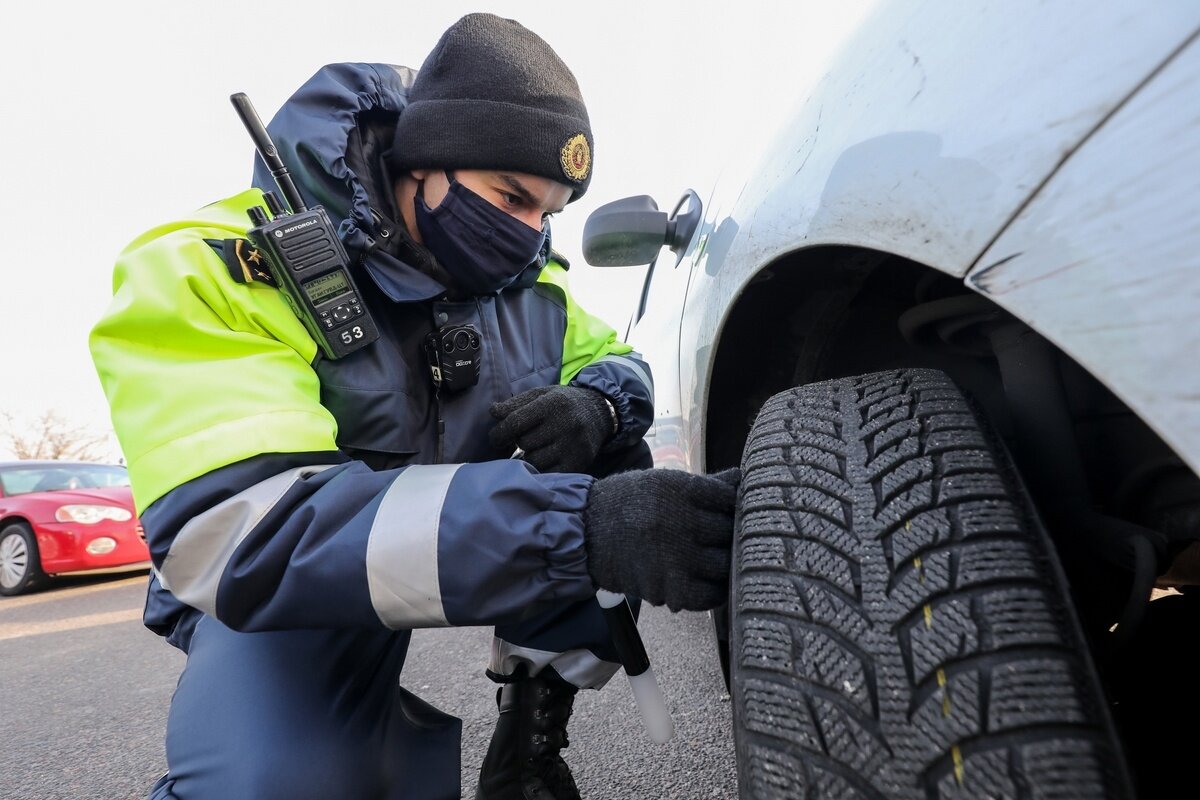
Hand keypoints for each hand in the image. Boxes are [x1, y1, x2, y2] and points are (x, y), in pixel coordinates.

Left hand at [489, 385, 614, 472]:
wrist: (600, 413)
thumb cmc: (563, 403)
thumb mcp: (541, 395)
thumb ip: (516, 403)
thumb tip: (493, 412)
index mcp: (552, 403)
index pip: (515, 422)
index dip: (500, 433)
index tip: (496, 438)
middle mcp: (565, 423)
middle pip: (524, 443)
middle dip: (519, 442)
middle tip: (525, 439)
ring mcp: (573, 445)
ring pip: (534, 460)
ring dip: (529, 456)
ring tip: (537, 448)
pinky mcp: (579, 462)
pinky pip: (549, 473)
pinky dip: (541, 469)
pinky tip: (544, 460)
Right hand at [582, 467, 740, 610]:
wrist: (585, 534)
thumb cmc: (629, 504)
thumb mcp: (664, 483)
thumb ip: (705, 485)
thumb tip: (741, 479)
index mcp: (679, 490)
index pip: (729, 499)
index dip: (733, 506)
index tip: (728, 510)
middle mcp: (679, 523)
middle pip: (730, 533)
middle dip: (730, 535)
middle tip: (721, 537)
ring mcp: (675, 558)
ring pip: (725, 566)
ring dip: (724, 564)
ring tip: (712, 558)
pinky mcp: (668, 589)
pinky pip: (709, 596)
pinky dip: (712, 591)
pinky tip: (705, 580)